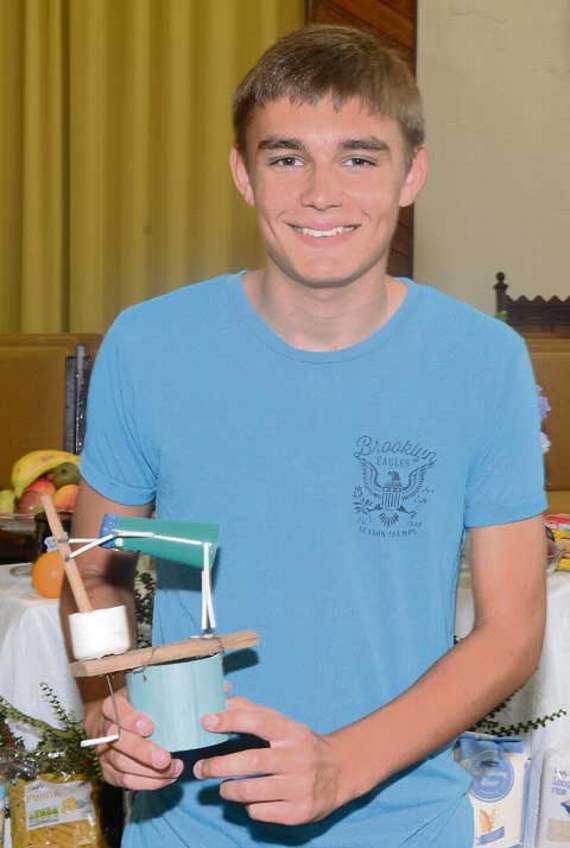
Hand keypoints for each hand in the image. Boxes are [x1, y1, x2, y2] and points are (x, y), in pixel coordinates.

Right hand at [87, 688, 183, 789]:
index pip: (116, 711)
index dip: (131, 720)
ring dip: (151, 772)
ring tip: (175, 769)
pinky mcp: (109, 772)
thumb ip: (155, 692)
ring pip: (123, 766)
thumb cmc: (135, 705)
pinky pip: (126, 781)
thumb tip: (184, 690)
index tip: (150, 727)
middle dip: (144, 753)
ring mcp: (104, 753)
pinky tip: (166, 779)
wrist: (111, 723)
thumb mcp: (141, 692)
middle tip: (165, 759)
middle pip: (119, 743)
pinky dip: (148, 783)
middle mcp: (104, 731)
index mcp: (111, 706)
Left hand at [193, 696, 344, 824]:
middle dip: (218, 766)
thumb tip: (222, 694)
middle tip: (200, 768)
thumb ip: (252, 711)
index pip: (259, 721)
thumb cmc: (302, 744)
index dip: (231, 720)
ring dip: (230, 790)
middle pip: (250, 762)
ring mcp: (300, 787)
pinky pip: (261, 812)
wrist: (340, 771)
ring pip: (251, 792)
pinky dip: (250, 807)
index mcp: (291, 732)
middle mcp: (297, 758)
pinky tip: (252, 800)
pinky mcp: (300, 812)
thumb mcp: (283, 724)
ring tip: (223, 787)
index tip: (207, 721)